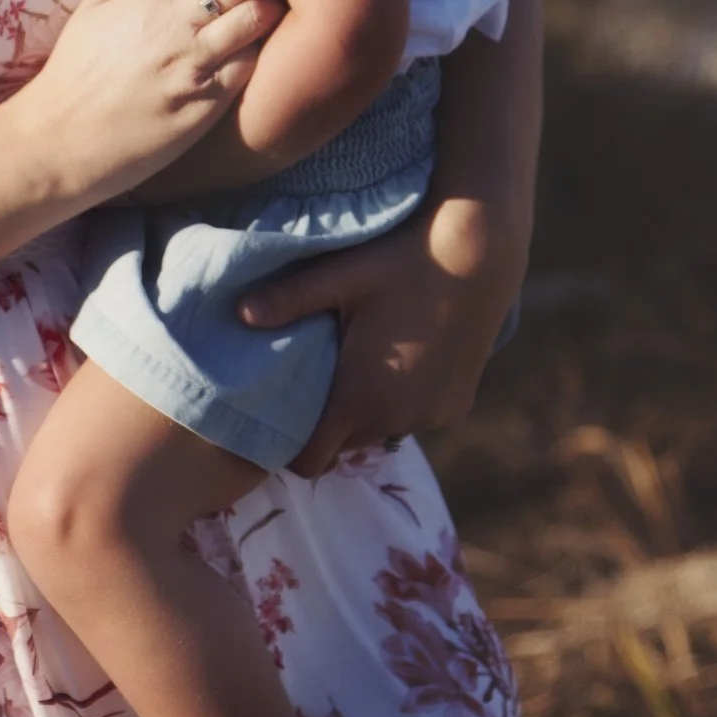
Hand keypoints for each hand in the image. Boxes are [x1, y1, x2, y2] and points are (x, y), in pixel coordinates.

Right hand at [15, 0, 285, 205]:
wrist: (61, 141)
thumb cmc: (74, 73)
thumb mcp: (91, 9)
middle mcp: (177, 22)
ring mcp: (195, 63)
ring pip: (259, 19)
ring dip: (275, 10)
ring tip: (280, 13)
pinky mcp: (208, 103)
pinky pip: (252, 67)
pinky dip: (263, 54)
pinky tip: (264, 54)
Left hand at [236, 189, 518, 477]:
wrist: (478, 254)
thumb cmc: (400, 260)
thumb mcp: (340, 275)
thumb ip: (288, 299)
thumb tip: (238, 313)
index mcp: (357, 398)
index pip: (310, 462)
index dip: (291, 448)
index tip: (283, 417)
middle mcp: (394, 419)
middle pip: (343, 446)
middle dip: (328, 423)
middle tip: (319, 379)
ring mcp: (429, 416)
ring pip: (380, 432)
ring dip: (367, 412)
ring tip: (359, 365)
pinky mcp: (455, 407)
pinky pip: (415, 417)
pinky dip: (402, 402)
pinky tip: (401, 359)